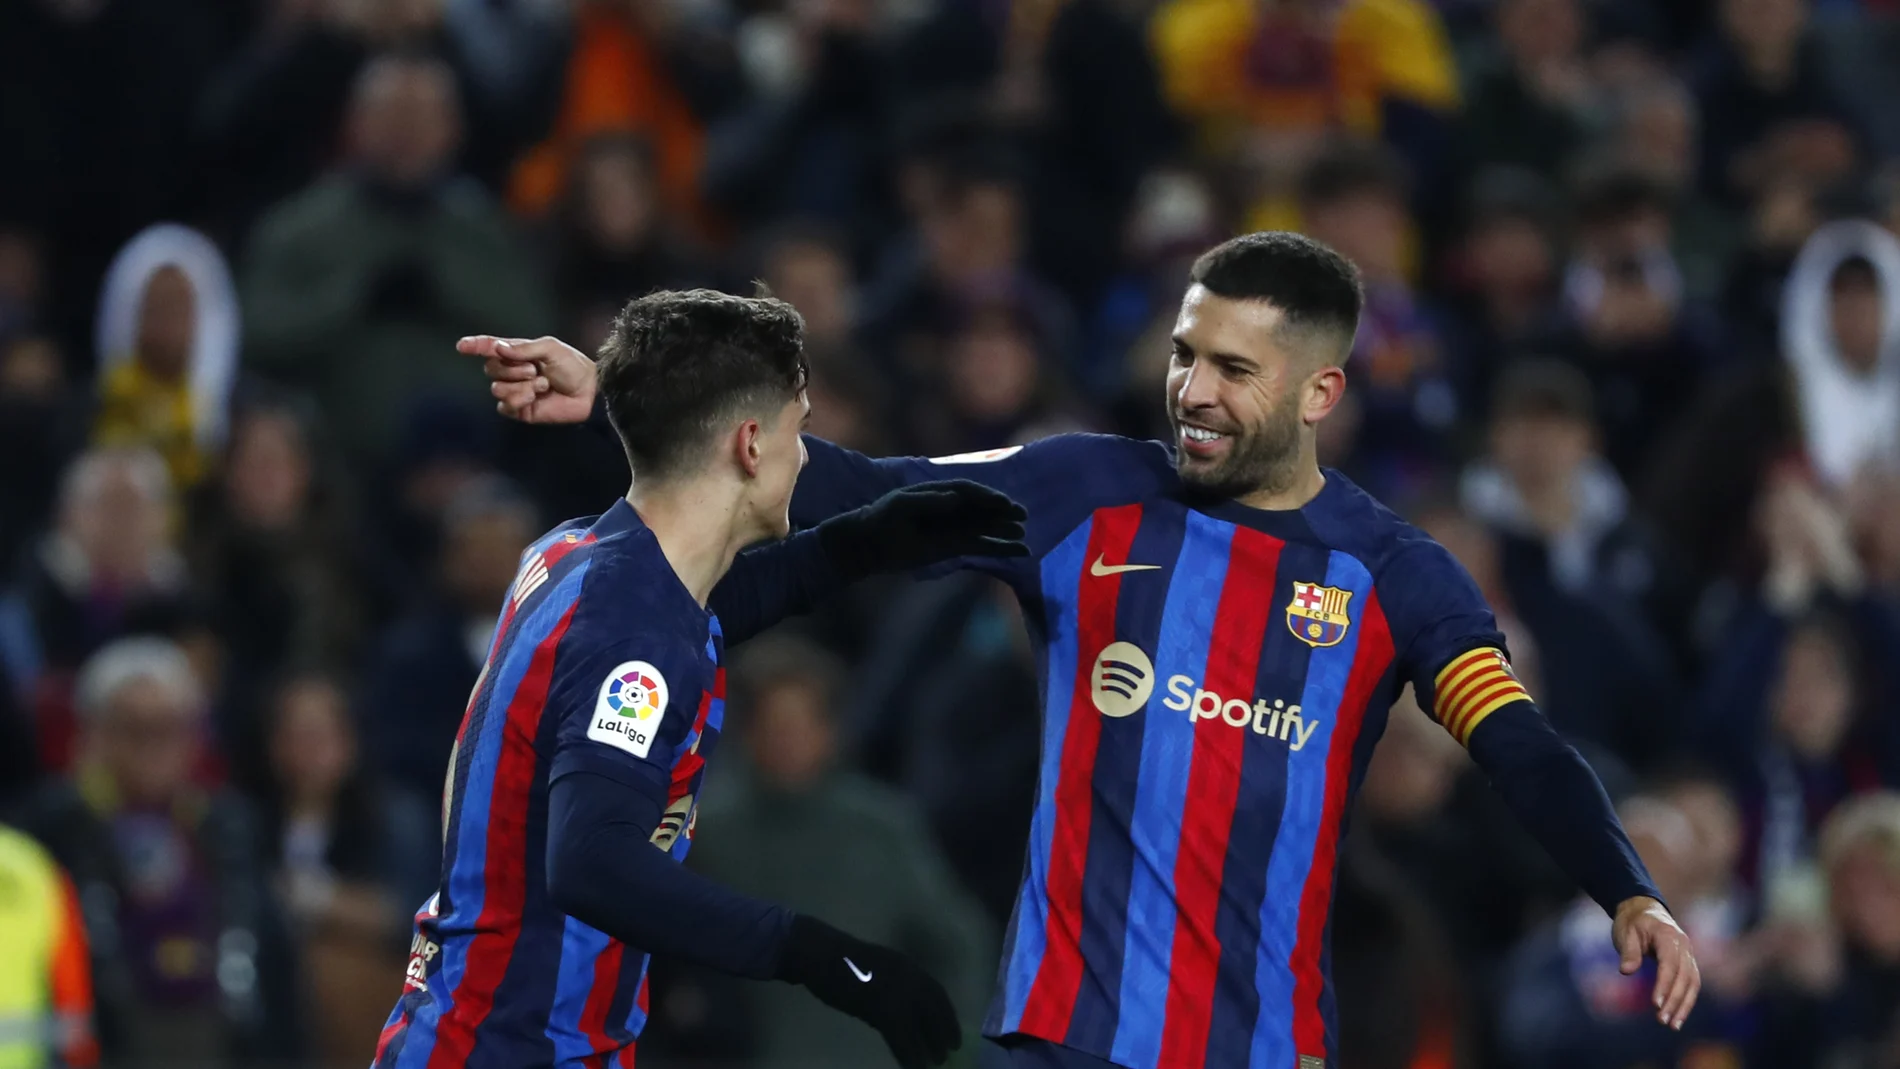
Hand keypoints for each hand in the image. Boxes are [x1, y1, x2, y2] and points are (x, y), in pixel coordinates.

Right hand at [458, 335, 596, 424]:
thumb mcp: (550, 349)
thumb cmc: (573, 367)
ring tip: (542, 385)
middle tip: (535, 370)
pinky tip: (535, 397)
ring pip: (496, 388)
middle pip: (490, 368)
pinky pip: (504, 405)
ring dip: (520, 385)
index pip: (490, 348)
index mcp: (519, 353)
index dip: (475, 346)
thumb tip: (497, 348)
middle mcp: (513, 371)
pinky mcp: (520, 410)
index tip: (461, 346)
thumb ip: (523, 348)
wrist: (588, 392)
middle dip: (512, 369)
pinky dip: (519, 399)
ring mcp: (516, 391)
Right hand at [775, 915, 961, 1068]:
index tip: (953, 1034)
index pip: (936, 993)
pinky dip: (908, 1053)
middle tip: (948, 1052)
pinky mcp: (882, 1008)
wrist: (821, 955)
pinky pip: (901, 1036)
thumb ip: (894, 989)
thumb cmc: (843, 962)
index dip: (947, 1015)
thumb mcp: (879, 969)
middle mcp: (908, 976)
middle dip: (944, 1031)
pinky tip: (911, 1066)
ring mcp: (895, 991)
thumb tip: (906, 1018)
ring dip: (929, 1045)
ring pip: (919, 1024)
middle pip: (934, 1009)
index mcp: (907, 966)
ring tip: (936, 1062)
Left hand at [816, 480, 1028, 578]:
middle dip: (1003, 511)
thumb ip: (928, 501)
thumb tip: (955, 498)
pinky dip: (1000, 548)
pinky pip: (983, 546)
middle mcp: (952, 508)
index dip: (987, 496)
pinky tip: (1019, 551)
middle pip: (983, 508)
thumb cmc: (881, 518)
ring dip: (1005, 530)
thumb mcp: (901, 505)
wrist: (870, 544)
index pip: (969, 491)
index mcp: (939, 492)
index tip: (1002, 503)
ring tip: (1022, 535)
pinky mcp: (955, 546)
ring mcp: (955, 527)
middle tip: (1022, 516)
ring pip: (987, 527)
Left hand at [1613, 896, 1699, 1029]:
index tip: (1655, 1004)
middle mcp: (1684, 945)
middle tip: (1662, 1020)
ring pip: (1693, 983)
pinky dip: (1687, 1000)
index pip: (1669, 964)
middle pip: (1684, 977)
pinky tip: (1678, 1016)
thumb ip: (1628, 952)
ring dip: (1684, 1005)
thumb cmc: (1632, 922)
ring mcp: (1689, 954)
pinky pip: (1692, 983)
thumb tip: (1626, 971)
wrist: (1643, 909)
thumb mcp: (1625, 932)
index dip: (1664, 985)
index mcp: (1668, 936)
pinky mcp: (1688, 962)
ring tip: (1673, 1025)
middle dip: (1675, 1000)